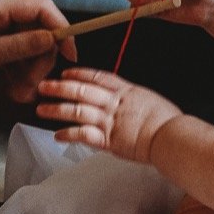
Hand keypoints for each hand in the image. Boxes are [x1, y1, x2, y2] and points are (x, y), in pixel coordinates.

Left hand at [0, 0, 71, 89]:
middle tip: (31, 88)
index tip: (70, 57)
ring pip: (23, 44)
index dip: (61, 30)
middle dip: (39, 58)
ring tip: (18, 94)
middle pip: (36, 29)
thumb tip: (52, 38)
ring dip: (26, 69)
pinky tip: (10, 88)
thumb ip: (18, 46)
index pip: (42, 8)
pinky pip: (7, 53)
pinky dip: (12, 70)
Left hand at [36, 66, 183, 162]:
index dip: (80, 74)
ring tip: (41, 109)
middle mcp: (114, 103)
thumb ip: (133, 98)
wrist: (173, 137)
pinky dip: (68, 134)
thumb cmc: (168, 121)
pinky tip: (57, 135)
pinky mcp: (109, 140)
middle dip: (60, 88)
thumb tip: (126, 98)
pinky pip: (83, 135)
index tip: (66, 72)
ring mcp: (110, 121)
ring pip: (77, 111)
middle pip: (81, 91)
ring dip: (57, 109)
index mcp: (126, 91)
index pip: (98, 77)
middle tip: (43, 86)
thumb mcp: (151, 100)